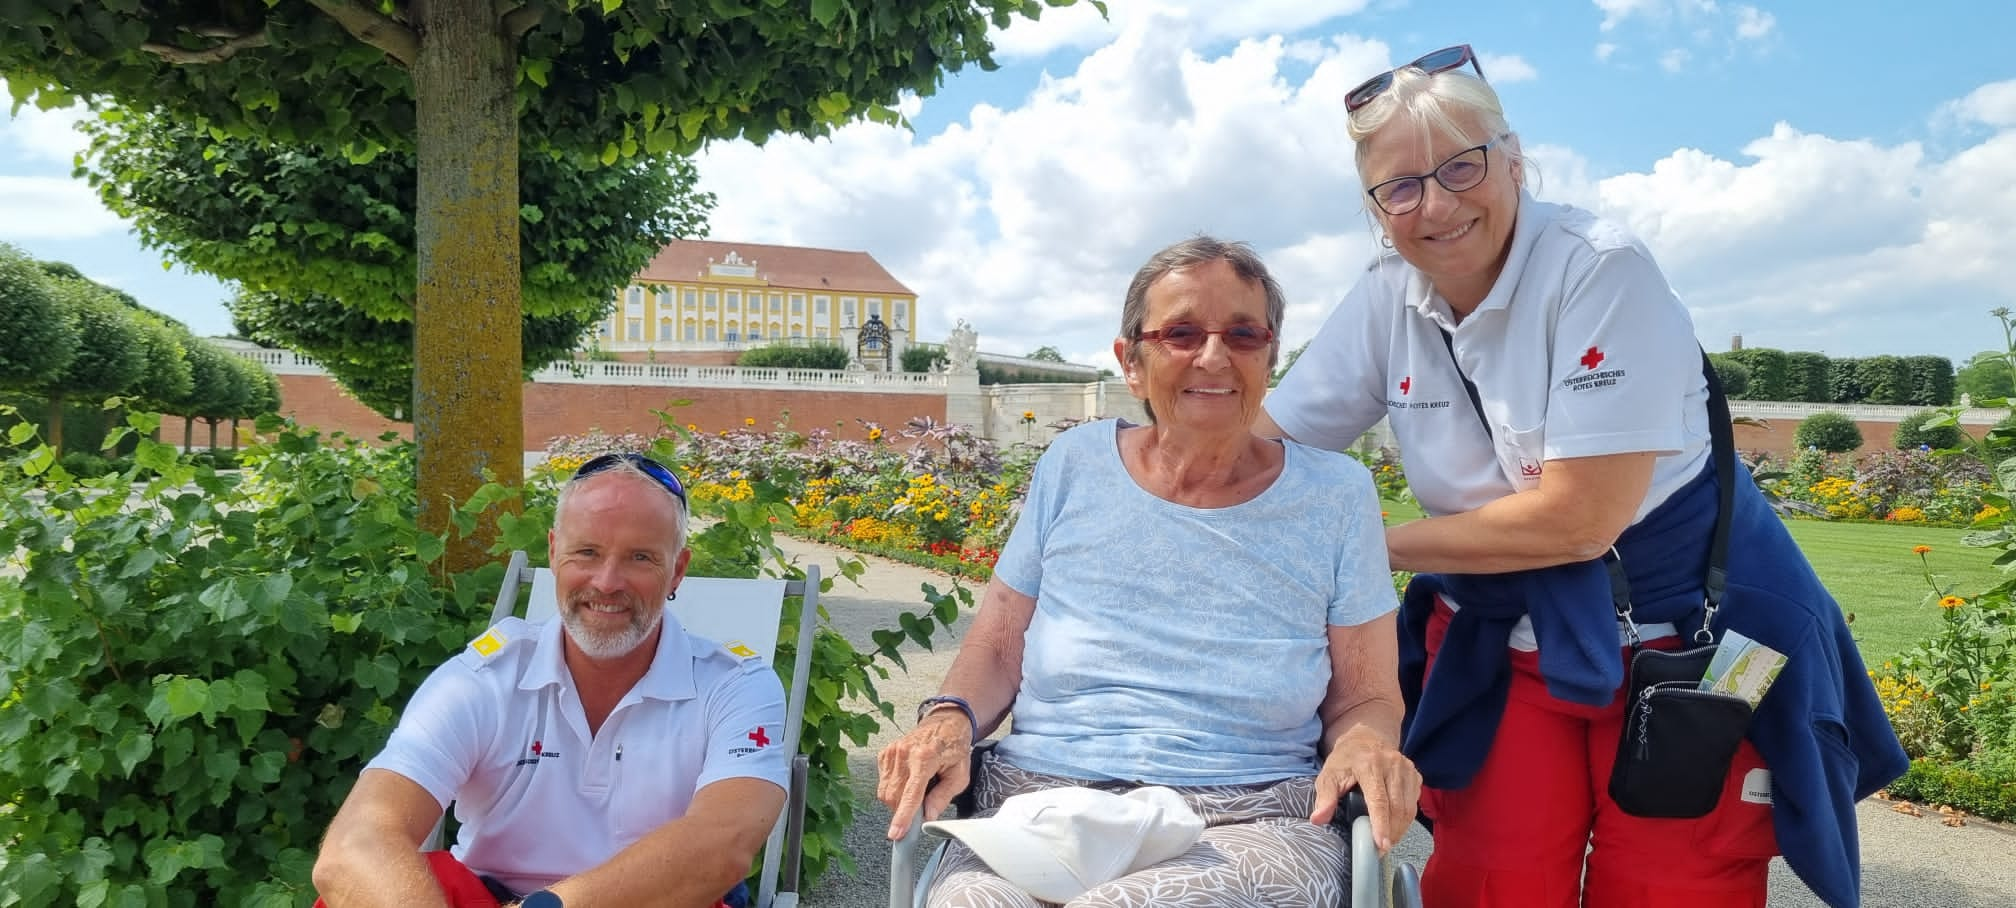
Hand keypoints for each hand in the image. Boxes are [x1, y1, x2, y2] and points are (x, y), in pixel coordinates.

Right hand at [876, 710, 972, 840]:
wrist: (945, 724)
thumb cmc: (954, 749)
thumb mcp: (959, 775)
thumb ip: (943, 797)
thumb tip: (928, 816)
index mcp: (925, 758)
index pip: (910, 794)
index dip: (902, 817)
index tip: (895, 833)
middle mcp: (904, 753)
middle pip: (894, 797)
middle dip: (904, 811)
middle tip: (921, 809)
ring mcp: (892, 752)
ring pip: (885, 792)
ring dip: (898, 801)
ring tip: (917, 789)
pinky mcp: (884, 754)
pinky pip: (882, 783)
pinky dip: (894, 789)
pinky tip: (908, 781)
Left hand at [1309, 724, 1419, 853]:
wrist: (1366, 737)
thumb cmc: (1345, 759)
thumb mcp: (1329, 774)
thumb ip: (1325, 797)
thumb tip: (1318, 819)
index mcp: (1369, 763)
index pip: (1378, 800)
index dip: (1380, 824)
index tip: (1381, 844)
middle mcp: (1392, 764)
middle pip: (1397, 807)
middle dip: (1390, 833)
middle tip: (1379, 850)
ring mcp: (1407, 769)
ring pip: (1409, 808)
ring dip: (1400, 829)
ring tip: (1386, 843)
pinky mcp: (1415, 775)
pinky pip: (1414, 803)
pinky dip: (1406, 819)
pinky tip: (1395, 827)